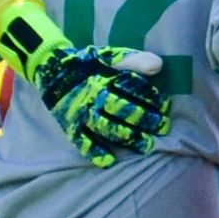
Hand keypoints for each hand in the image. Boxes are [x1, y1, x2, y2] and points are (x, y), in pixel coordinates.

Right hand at [36, 44, 173, 165]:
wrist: (52, 71)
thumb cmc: (89, 65)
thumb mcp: (110, 56)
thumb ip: (133, 60)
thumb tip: (158, 66)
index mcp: (105, 78)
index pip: (132, 89)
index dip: (152, 98)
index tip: (166, 106)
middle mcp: (94, 96)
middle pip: (123, 110)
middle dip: (146, 120)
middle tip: (164, 127)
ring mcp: (81, 113)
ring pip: (106, 127)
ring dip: (127, 137)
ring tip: (146, 146)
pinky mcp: (70, 126)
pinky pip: (81, 141)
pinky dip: (95, 152)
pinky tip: (110, 161)